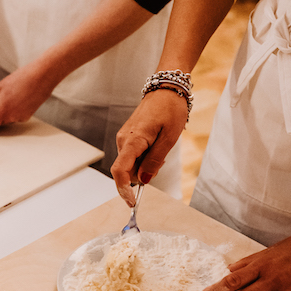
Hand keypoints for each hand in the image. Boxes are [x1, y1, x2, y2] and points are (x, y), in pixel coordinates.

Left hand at [0, 62, 54, 131]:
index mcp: (2, 110)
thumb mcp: (0, 88)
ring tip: (11, 95)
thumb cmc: (22, 79)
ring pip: (7, 118)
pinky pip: (16, 115)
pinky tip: (19, 97)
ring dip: (6, 110)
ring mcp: (20, 118)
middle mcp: (11, 117)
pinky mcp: (28, 116)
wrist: (42, 77)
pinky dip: (15, 109)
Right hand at [110, 89, 187, 203]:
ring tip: (161, 150)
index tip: (132, 202)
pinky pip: (131, 156)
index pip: (120, 171)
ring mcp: (124, 138)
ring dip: (143, 167)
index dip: (123, 189)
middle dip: (140, 176)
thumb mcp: (169, 138)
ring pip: (129, 164)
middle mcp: (123, 140)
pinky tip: (155, 148)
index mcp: (133, 140)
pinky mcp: (127, 137)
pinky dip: (142, 159)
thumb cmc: (170, 109)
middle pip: (125, 170)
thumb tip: (144, 180)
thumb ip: (155, 161)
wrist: (166, 89)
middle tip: (160, 164)